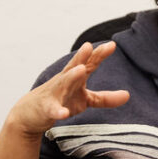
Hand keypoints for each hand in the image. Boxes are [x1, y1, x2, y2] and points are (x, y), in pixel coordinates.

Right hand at [8, 41, 129, 138]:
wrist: (29, 113)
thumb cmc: (61, 100)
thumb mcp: (85, 100)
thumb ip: (105, 98)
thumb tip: (128, 95)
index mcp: (75, 77)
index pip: (89, 63)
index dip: (99, 54)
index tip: (112, 45)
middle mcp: (64, 81)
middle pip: (73, 67)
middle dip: (81, 57)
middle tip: (89, 46)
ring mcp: (54, 94)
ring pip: (62, 83)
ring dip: (71, 76)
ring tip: (81, 70)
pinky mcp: (46, 109)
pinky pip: (53, 109)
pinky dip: (58, 111)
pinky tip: (63, 114)